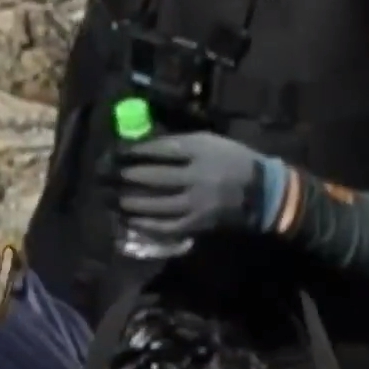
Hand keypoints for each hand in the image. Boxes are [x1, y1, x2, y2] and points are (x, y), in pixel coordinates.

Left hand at [112, 132, 281, 236]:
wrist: (265, 192)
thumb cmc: (234, 160)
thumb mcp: (210, 142)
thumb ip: (179, 143)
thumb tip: (144, 146)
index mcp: (200, 152)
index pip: (159, 151)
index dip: (133, 152)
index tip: (114, 152)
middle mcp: (196, 178)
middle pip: (152, 178)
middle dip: (124, 176)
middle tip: (103, 175)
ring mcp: (197, 204)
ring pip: (155, 205)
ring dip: (128, 202)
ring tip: (109, 197)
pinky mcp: (198, 224)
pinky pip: (166, 226)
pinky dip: (145, 223)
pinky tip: (129, 219)